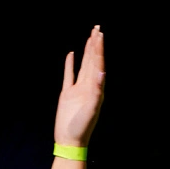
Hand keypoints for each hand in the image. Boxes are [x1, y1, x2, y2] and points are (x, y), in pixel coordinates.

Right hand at [54, 26, 104, 147]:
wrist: (69, 140)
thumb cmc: (82, 128)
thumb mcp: (91, 110)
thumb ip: (97, 91)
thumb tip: (102, 73)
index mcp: (96, 90)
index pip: (98, 65)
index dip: (99, 49)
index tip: (99, 35)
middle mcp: (89, 87)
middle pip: (93, 61)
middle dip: (95, 45)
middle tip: (97, 29)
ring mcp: (78, 89)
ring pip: (83, 65)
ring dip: (87, 51)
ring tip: (90, 37)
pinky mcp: (67, 94)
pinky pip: (69, 75)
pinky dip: (70, 64)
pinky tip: (72, 54)